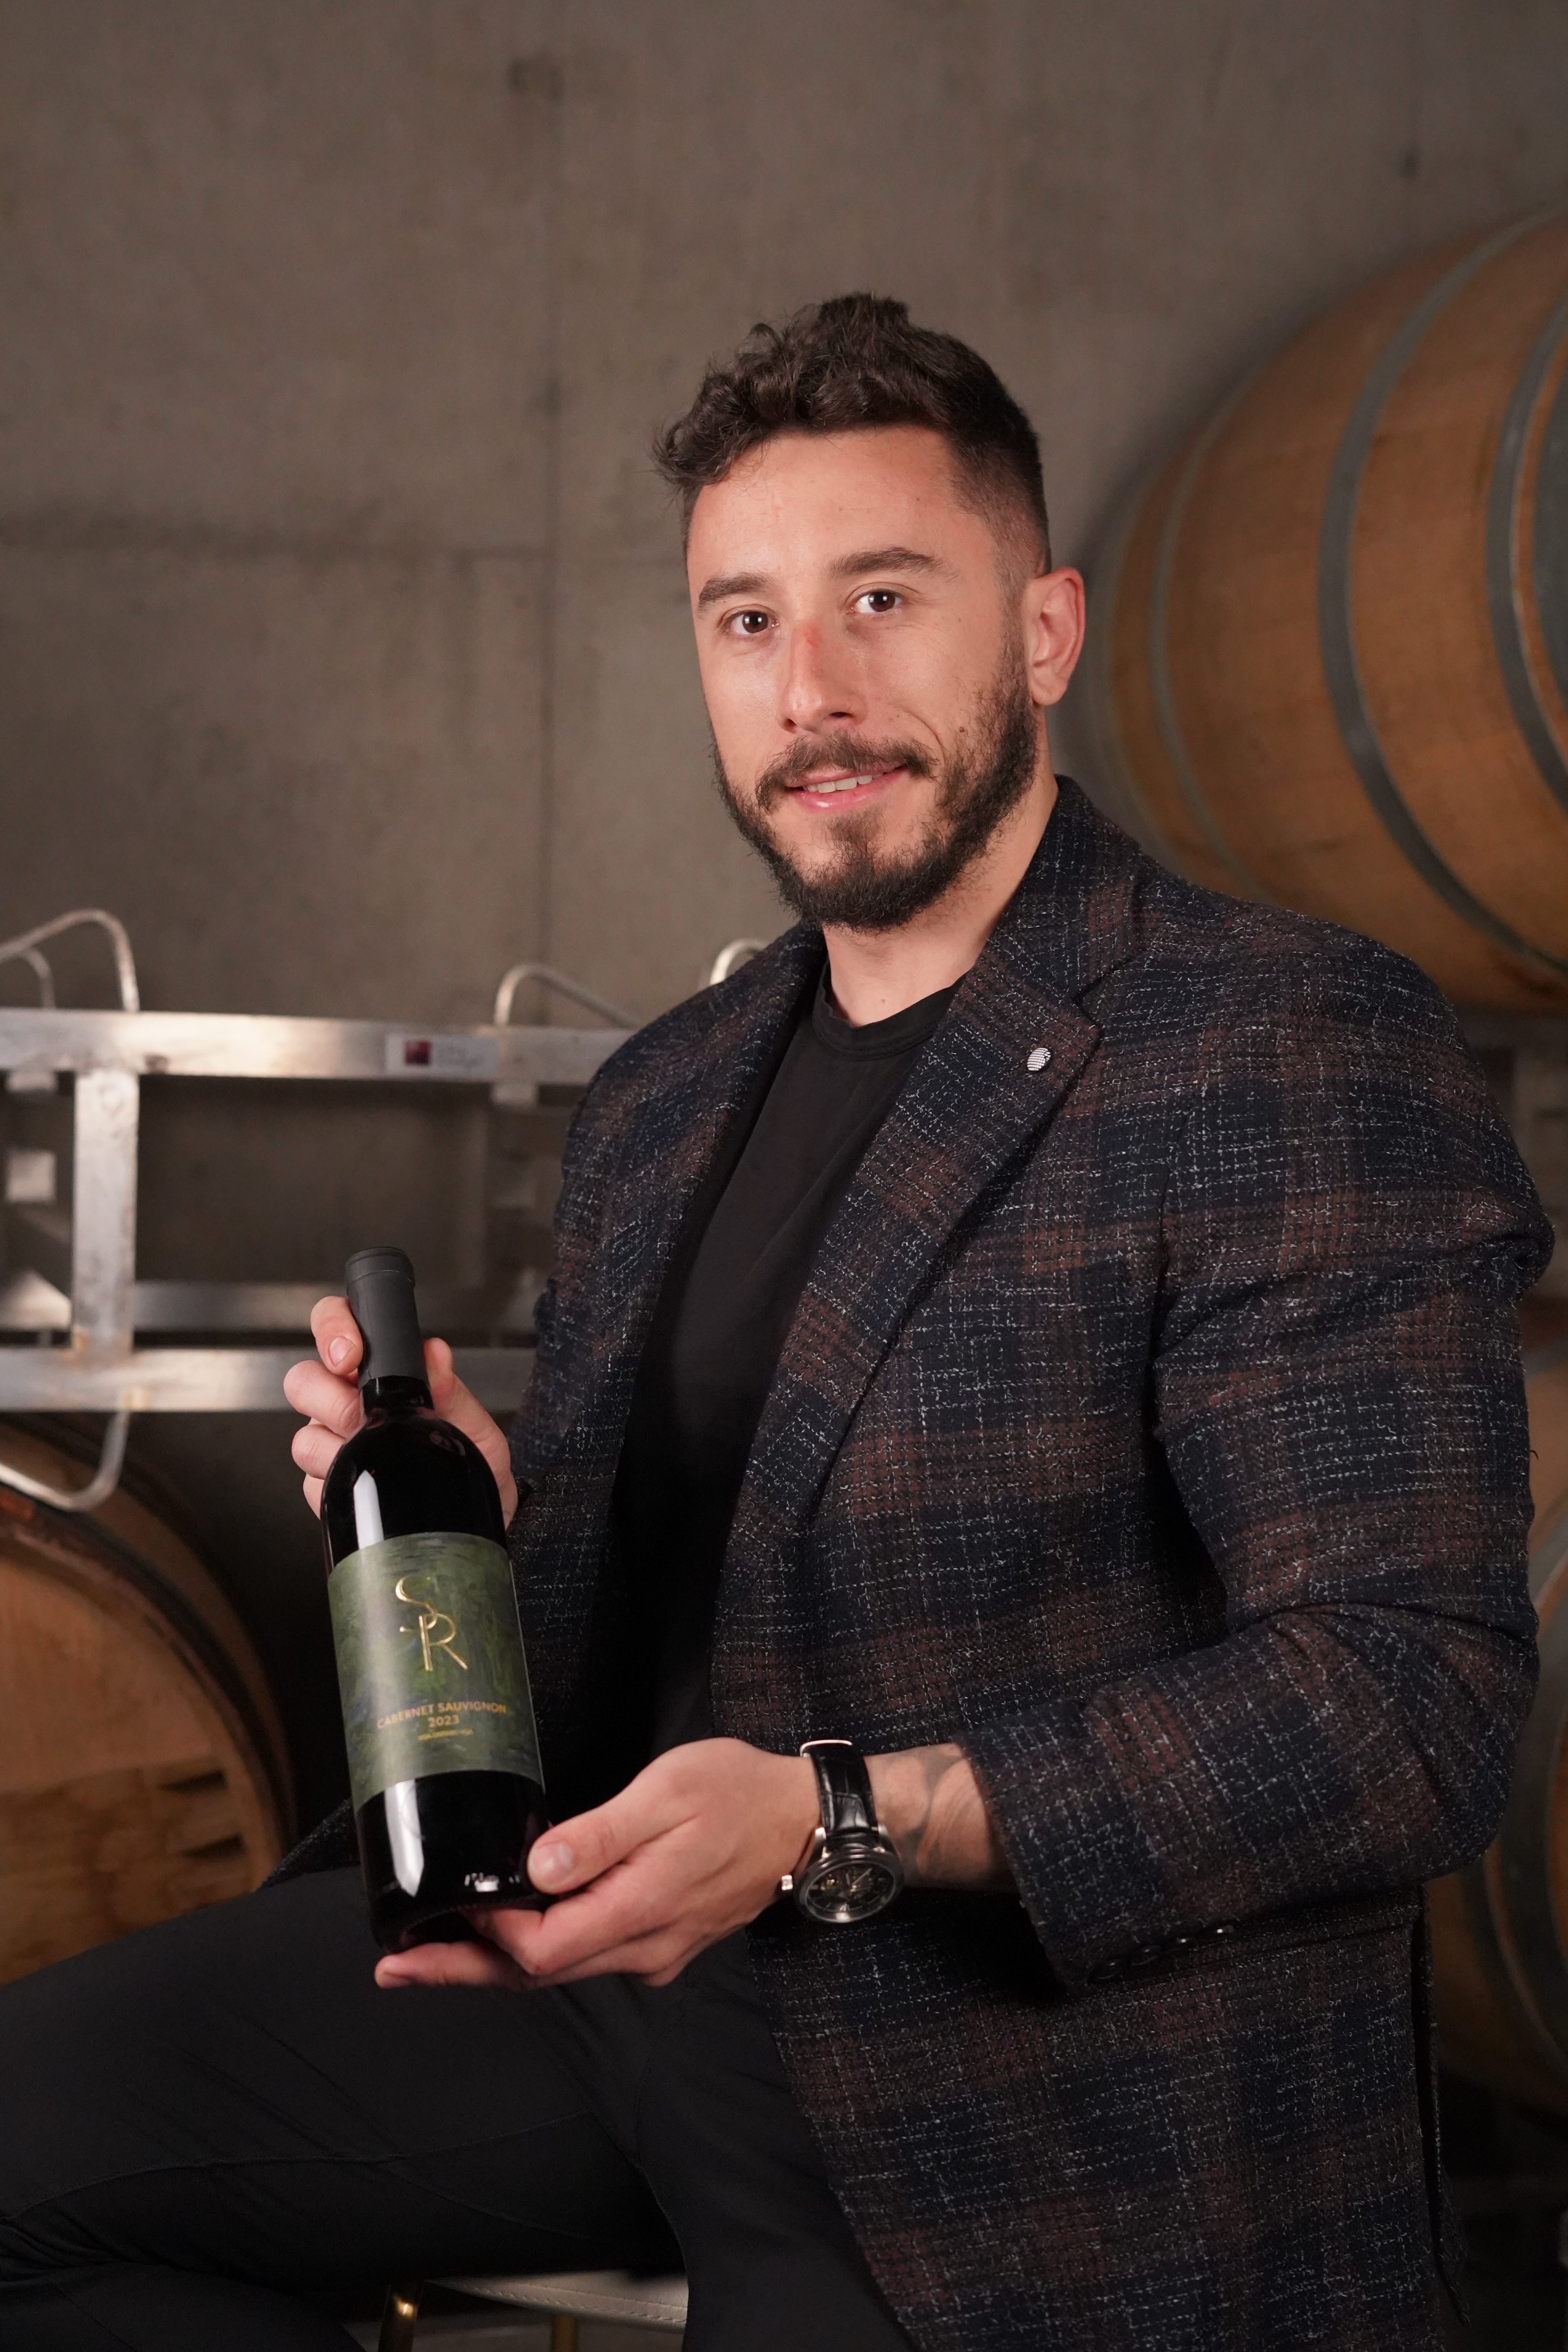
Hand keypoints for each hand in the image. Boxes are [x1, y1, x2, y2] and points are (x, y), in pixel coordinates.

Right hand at [283, 1294, 517, 1522]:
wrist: (477, 1505)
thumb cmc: (471, 1456)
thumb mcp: (472, 1420)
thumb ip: (449, 1387)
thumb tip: (434, 1354)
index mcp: (376, 1370)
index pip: (335, 1325)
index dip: (332, 1329)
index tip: (347, 1354)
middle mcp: (344, 1400)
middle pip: (303, 1381)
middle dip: (329, 1398)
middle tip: (363, 1415)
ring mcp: (331, 1441)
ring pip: (305, 1437)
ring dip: (339, 1448)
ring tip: (380, 1454)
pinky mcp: (328, 1484)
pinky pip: (314, 1483)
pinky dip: (344, 1482)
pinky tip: (375, 1483)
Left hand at [375, 1739, 818, 1992]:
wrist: (803, 1822)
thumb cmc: (739, 1793)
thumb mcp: (669, 1792)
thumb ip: (601, 1835)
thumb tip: (539, 1869)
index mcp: (642, 1908)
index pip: (542, 1948)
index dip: (488, 1932)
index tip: (449, 1901)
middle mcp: (644, 1947)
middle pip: (537, 1974)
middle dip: (462, 1970)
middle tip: (394, 1969)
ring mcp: (654, 1951)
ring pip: (558, 1972)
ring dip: (491, 1964)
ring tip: (428, 1958)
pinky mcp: (660, 1941)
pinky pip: (586, 1958)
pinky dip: (535, 1953)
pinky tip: (505, 1936)